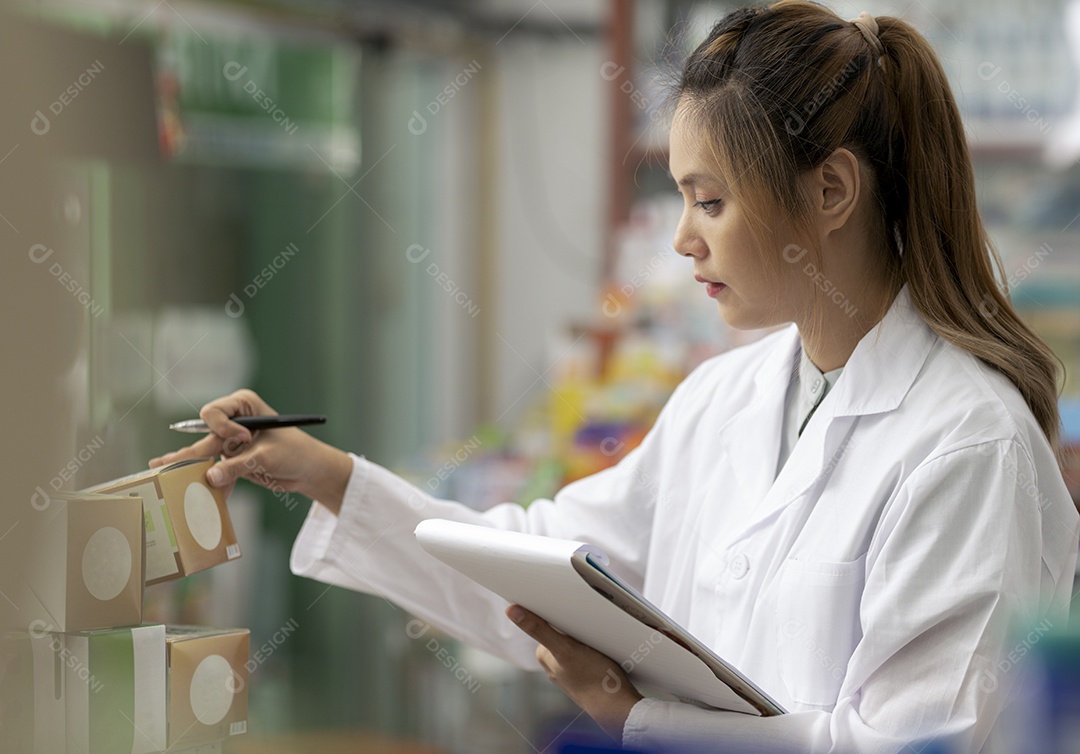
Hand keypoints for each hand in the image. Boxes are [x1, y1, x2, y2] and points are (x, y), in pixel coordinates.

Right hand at [148, 389, 352, 513]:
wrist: (310, 470)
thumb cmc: (296, 453)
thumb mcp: (267, 458)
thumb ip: (238, 466)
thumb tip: (210, 477)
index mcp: (244, 405)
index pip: (214, 412)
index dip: (222, 428)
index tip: (245, 439)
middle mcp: (234, 420)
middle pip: (205, 436)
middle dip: (188, 452)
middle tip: (162, 464)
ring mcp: (231, 441)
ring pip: (205, 453)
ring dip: (188, 465)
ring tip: (159, 470)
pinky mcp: (233, 458)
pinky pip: (214, 467)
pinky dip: (206, 478)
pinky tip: (187, 485)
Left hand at [507, 605, 641, 741]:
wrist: (616, 706)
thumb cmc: (592, 678)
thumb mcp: (564, 648)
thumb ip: (538, 629)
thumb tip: (512, 611)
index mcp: (544, 655)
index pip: (546, 623)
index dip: (556, 611)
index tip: (567, 602)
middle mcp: (554, 664)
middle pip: (562, 632)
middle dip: (573, 624)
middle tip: (588, 618)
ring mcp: (571, 670)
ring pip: (576, 642)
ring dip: (586, 635)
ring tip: (598, 635)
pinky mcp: (586, 674)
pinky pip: (588, 653)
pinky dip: (595, 647)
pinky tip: (603, 650)